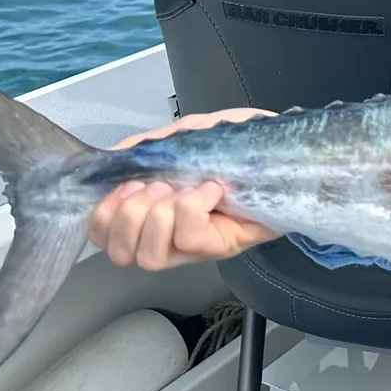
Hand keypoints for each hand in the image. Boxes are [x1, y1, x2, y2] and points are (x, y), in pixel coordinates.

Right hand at [87, 108, 283, 270]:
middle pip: (121, 253)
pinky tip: (210, 189)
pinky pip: (190, 238)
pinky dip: (192, 208)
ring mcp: (196, 246)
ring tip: (178, 189)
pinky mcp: (222, 245)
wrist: (288, 152)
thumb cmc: (239, 145)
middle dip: (128, 215)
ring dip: (157, 217)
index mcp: (152, 211)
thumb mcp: (190, 134)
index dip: (102, 216)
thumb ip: (152, 145)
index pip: (104, 236)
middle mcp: (169, 237)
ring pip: (151, 256)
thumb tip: (116, 154)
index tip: (121, 186)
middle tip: (154, 186)